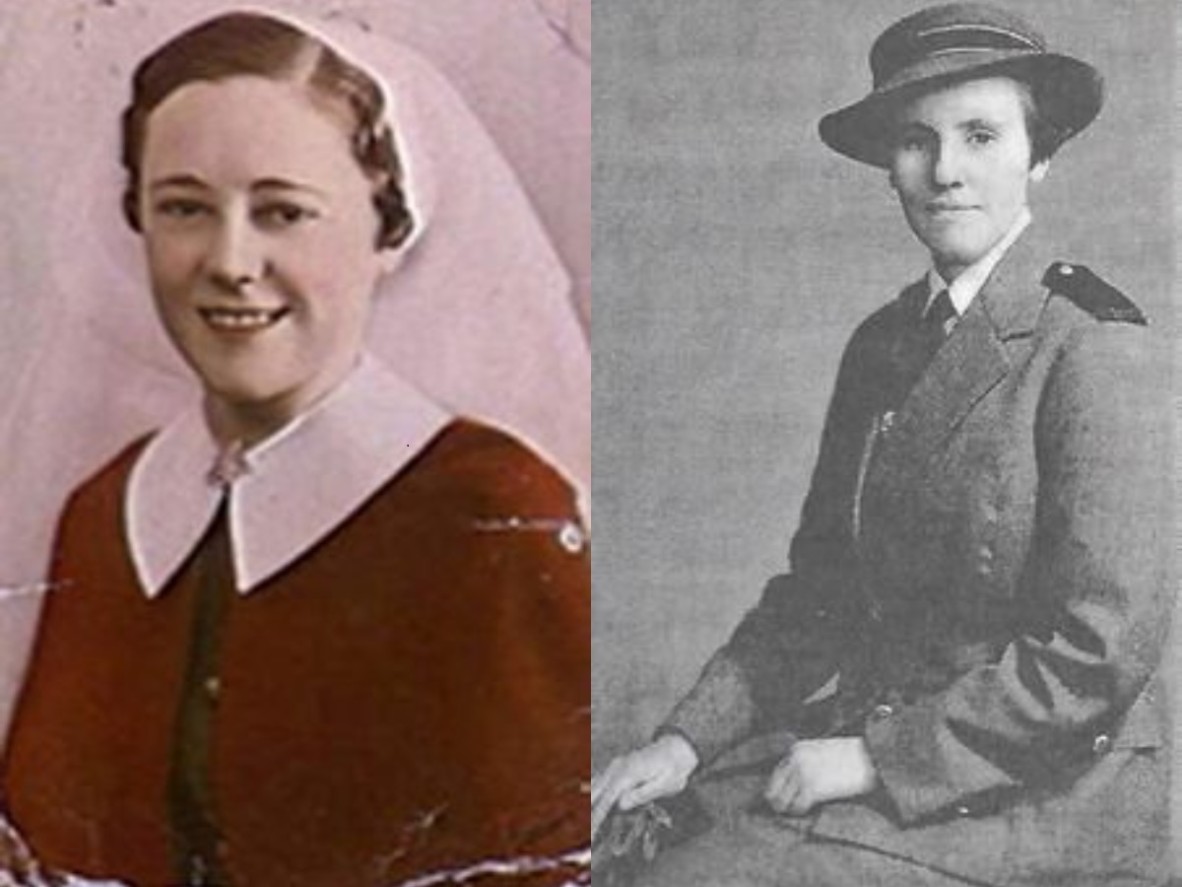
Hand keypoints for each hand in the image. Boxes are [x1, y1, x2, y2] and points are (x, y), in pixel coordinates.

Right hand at [591, 733, 699, 840]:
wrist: (678, 747)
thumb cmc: (674, 768)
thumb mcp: (664, 783)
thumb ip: (642, 794)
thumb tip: (621, 804)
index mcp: (629, 773)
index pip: (607, 800)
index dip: (597, 817)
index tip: (590, 833)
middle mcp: (618, 767)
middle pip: (595, 793)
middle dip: (587, 813)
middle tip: (584, 835)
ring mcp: (616, 765)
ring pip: (595, 785)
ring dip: (587, 803)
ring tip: (582, 822)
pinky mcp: (618, 766)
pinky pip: (600, 780)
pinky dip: (592, 792)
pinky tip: (585, 800)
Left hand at [763, 737, 877, 815]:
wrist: (870, 757)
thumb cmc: (851, 757)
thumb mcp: (821, 751)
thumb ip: (805, 763)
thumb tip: (795, 785)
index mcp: (796, 749)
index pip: (776, 775)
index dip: (780, 790)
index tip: (787, 799)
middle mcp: (794, 760)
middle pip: (773, 789)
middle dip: (779, 802)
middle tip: (789, 810)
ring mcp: (802, 773)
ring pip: (781, 801)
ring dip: (789, 809)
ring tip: (799, 811)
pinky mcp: (813, 788)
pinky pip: (797, 807)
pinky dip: (800, 813)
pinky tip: (808, 811)